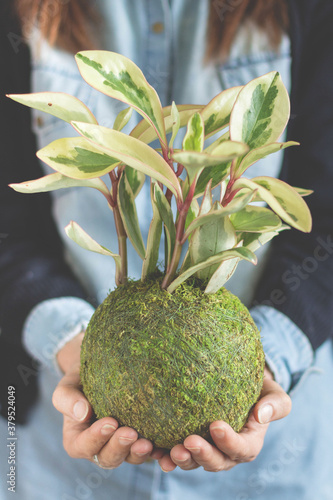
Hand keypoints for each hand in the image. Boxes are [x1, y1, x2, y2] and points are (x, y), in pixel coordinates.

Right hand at [52, 333, 164, 468]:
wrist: (103, 369)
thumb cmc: (81, 378)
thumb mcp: (68, 384)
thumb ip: (67, 398)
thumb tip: (82, 413)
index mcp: (78, 439)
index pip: (83, 446)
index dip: (95, 438)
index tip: (110, 422)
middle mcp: (101, 447)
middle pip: (108, 458)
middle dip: (120, 447)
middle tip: (131, 433)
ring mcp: (122, 446)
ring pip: (131, 457)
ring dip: (139, 453)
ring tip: (148, 443)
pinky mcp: (141, 439)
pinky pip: (151, 451)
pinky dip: (158, 452)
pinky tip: (166, 446)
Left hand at [158, 366, 291, 472]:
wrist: (238, 382)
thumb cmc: (259, 388)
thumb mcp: (273, 393)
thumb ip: (275, 404)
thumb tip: (261, 414)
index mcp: (248, 443)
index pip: (241, 449)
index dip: (229, 442)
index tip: (216, 425)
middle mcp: (226, 451)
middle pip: (216, 461)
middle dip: (203, 455)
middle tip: (189, 442)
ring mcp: (206, 448)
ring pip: (194, 461)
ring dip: (182, 459)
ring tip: (170, 452)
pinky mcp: (187, 441)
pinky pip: (176, 451)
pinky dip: (164, 454)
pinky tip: (152, 449)